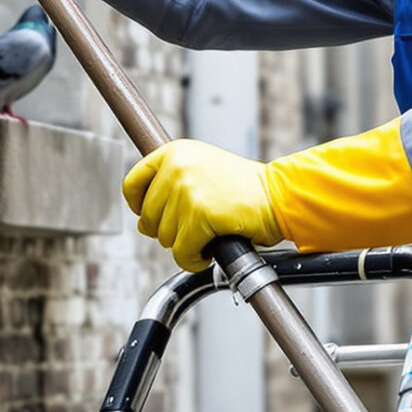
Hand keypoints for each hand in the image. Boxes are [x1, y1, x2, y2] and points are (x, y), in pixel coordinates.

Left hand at [122, 139, 284, 271]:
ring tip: (207, 235)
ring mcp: (187, 189)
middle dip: (169, 231)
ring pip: (165, 238)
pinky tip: (208, 251)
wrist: (279, 196)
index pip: (132, 183)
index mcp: (174, 152)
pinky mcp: (200, 214)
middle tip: (194, 230)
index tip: (150, 217)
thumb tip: (143, 222)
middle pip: (147, 217)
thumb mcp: (202, 169)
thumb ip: (170, 186)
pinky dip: (193, 260)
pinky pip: (182, 253)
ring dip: (185, 245)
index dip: (137, 206)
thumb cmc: (244, 188)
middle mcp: (176, 166)